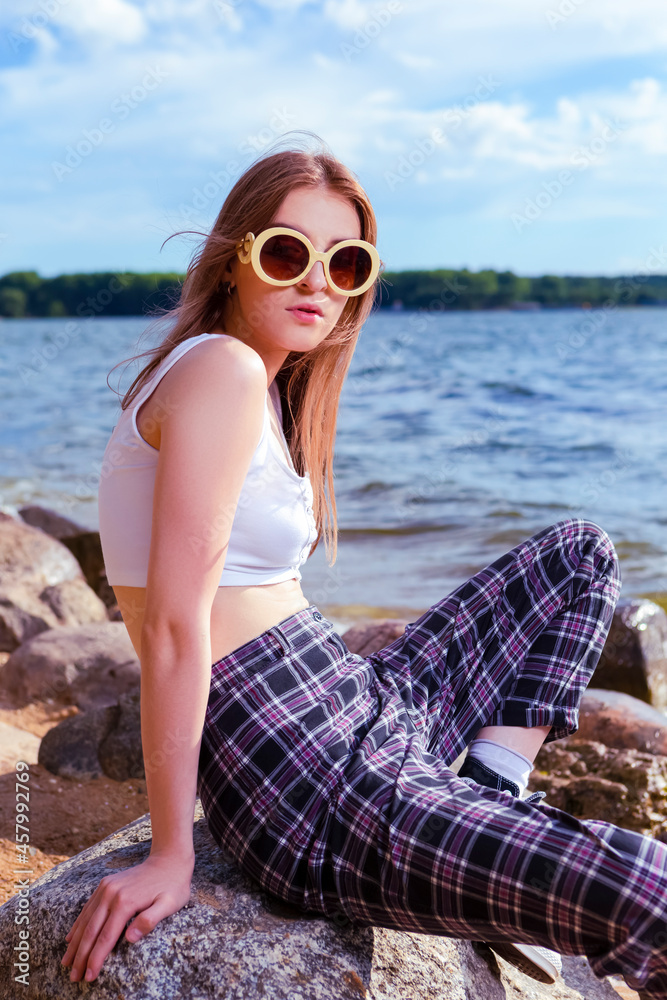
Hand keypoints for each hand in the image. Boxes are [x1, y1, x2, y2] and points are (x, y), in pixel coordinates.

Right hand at [61, 851, 194, 982]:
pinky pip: (87, 908)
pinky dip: (78, 925)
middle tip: (74, 977)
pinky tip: (70, 938)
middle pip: (91, 931)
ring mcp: (106, 888)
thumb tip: (130, 938)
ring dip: (75, 943)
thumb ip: (150, 920)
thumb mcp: (170, 904)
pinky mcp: (105, 884)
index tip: (88, 977)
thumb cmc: (173, 885)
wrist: (168, 858)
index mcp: (126, 902)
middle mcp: (111, 894)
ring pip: (86, 920)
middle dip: (81, 956)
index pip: (106, 937)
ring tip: (66, 963)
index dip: (96, 959)